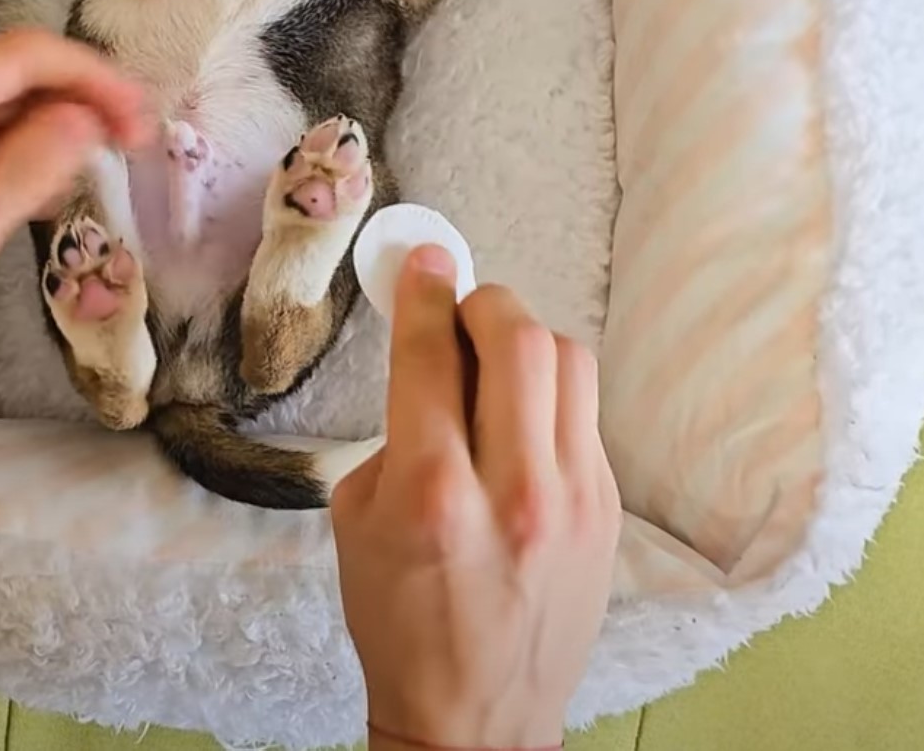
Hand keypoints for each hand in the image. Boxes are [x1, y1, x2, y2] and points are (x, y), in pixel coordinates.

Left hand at [0, 29, 149, 384]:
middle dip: (88, 98)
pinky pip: (2, 124)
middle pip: (29, 66)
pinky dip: (35, 150)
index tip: (138, 120)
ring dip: (64, 128)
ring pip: (21, 95)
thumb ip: (22, 173)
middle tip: (133, 147)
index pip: (29, 54)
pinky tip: (40, 198)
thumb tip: (86, 119)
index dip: (93, 76)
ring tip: (75, 188)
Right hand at [332, 247, 620, 749]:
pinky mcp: (607, 511)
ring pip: (568, 361)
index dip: (424, 292)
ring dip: (525, 340)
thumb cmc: (400, 618)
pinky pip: (584, 412)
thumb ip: (396, 426)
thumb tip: (431, 352)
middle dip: (483, 302)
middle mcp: (512, 491)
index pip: (432, 356)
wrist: (476, 718)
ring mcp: (573, 501)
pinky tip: (521, 420)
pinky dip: (548, 394)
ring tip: (494, 364)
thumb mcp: (359, 518)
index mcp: (433, 494)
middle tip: (460, 310)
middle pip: (519, 339)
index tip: (424, 262)